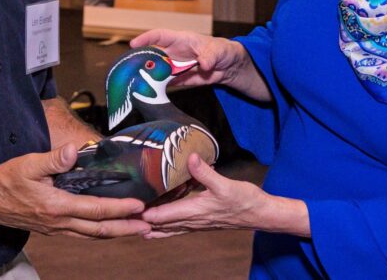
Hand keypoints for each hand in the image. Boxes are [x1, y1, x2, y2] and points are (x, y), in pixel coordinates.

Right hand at [0, 144, 150, 238]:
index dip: (120, 209)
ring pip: (92, 235)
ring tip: (135, 229)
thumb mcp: (28, 164)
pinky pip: (82, 233)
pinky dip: (99, 231)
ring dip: (116, 232)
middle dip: (126, 228)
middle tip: (149, 226)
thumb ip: (53, 159)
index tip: (140, 206)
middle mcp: (59, 222)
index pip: (96, 210)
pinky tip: (107, 226)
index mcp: (57, 206)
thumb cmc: (5, 180)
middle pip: (100, 230)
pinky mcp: (52, 228)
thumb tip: (74, 151)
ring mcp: (56, 228)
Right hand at [130, 29, 268, 99]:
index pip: (159, 36)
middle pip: (153, 55)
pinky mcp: (180, 79)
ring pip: (157, 70)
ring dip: (148, 76)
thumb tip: (203, 64)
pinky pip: (166, 83)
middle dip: (141, 61)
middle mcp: (175, 52)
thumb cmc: (225, 51)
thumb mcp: (220, 50)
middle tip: (130, 71)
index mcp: (181, 40)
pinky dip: (158, 87)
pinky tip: (150, 93)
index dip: (146, 39)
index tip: (134, 45)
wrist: (232, 67)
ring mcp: (176, 66)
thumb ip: (211, 55)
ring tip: (136, 84)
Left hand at [141, 154, 308, 237]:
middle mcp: (193, 220)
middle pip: (162, 225)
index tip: (128, 210)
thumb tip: (189, 157)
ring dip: (154, 228)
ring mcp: (198, 223)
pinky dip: (167, 227)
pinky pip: (180, 227)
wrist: (261, 214)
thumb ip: (205, 172)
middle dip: (144, 223)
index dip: (145, 214)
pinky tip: (163, 225)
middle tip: (125, 219)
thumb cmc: (244, 200)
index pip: (163, 216)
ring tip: (137, 228)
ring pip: (170, 228)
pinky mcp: (203, 221)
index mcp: (195, 211)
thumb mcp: (225, 184)